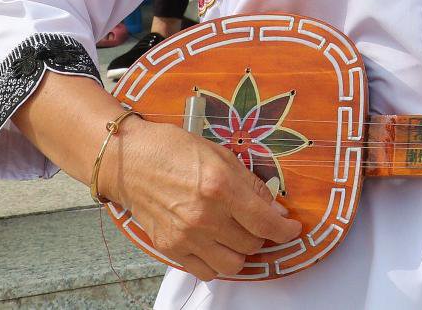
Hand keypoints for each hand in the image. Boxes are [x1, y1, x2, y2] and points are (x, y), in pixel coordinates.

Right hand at [106, 115, 304, 280]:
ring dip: (241, 253)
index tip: (292, 229)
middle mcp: (205, 216)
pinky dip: (217, 263)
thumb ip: (251, 185)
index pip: (265, 223)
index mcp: (221, 188)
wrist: (129, 161)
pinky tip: (216, 245)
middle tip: (258, 223)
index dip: (286, 230)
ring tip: (238, 235)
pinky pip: (205, 271)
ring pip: (232, 265)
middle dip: (262, 235)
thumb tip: (274, 210)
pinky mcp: (170, 248)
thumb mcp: (222, 155)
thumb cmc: (173, 150)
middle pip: (251, 245)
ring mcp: (186, 236)